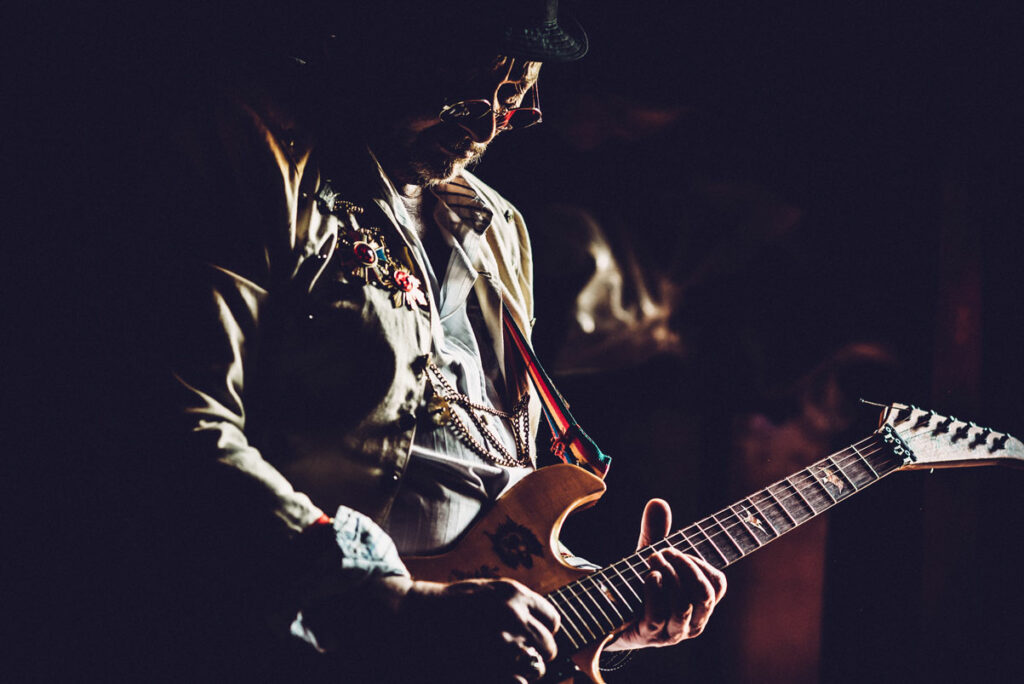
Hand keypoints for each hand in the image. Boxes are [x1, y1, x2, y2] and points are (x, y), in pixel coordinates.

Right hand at [323, 575, 559, 682]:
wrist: (414, 617)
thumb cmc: (448, 606)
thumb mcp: (486, 591)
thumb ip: (515, 605)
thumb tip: (542, 626)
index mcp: (513, 594)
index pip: (552, 620)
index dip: (544, 632)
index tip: (531, 638)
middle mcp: (512, 615)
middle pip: (548, 647)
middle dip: (537, 655)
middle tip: (519, 657)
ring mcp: (501, 641)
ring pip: (537, 667)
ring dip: (527, 672)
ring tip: (509, 669)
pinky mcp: (489, 666)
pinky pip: (519, 683)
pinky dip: (514, 682)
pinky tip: (500, 676)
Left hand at [606, 499, 726, 650]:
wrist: (611, 615)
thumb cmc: (639, 585)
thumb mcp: (650, 557)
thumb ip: (656, 532)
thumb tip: (657, 502)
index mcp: (700, 604)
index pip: (717, 584)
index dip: (700, 562)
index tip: (678, 550)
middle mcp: (692, 621)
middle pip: (704, 595)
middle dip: (686, 567)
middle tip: (665, 551)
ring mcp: (672, 631)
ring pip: (683, 605)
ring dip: (669, 576)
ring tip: (652, 558)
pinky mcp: (649, 635)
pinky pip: (659, 615)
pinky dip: (655, 592)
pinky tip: (649, 575)